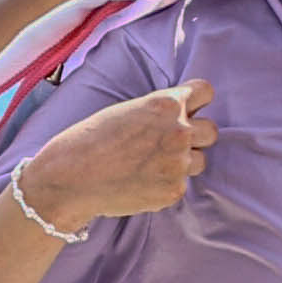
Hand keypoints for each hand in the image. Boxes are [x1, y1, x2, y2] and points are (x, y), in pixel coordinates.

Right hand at [22, 82, 215, 228]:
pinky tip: (141, 182)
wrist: (71, 179)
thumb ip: (159, 112)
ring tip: (152, 165)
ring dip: (183, 162)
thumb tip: (182, 116)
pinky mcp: (174, 190)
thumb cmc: (90, 140)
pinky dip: (166, 184)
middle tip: (167, 143)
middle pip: (210, 131)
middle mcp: (179, 131)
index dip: (196, 102)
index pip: (206, 92)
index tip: (187, 110)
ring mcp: (179, 163)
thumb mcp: (128, 110)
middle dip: (194, 135)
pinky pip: (181, 184)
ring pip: (200, 160)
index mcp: (166, 103)